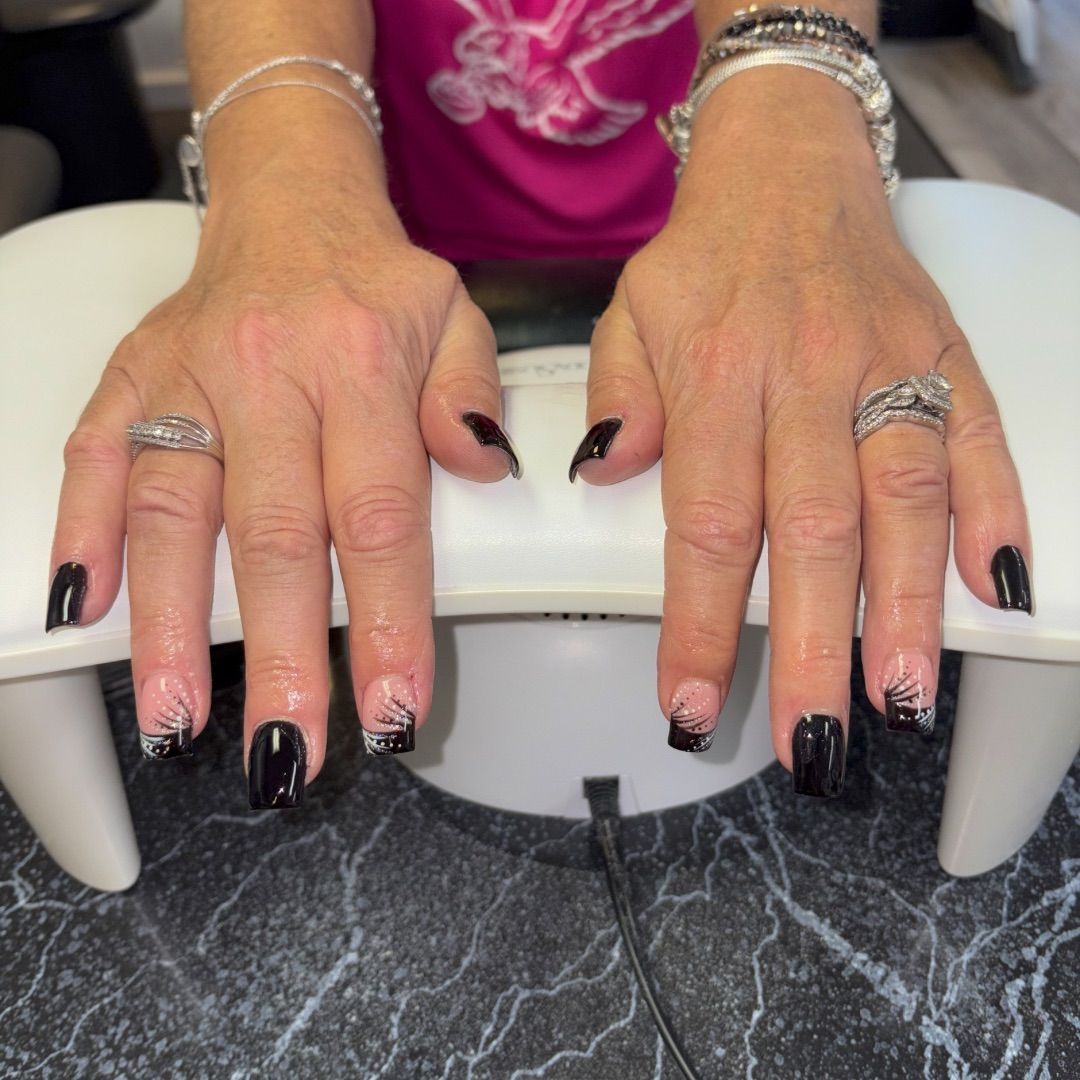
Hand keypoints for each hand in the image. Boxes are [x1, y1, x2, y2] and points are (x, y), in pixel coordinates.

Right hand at [46, 165, 514, 805]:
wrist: (289, 205)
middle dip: (278, 657)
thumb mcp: (457, 319)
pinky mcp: (133, 379)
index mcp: (359, 364)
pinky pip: (96, 458)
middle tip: (283, 753)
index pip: (379, 517)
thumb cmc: (375, 281)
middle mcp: (267, 373)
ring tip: (177, 720)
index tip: (393, 709)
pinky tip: (83, 611)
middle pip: (274, 537)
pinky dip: (84, 534)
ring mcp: (188, 377)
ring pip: (173, 513)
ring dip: (168, 625)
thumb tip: (477, 467)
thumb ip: (470, 397)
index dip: (386, 622)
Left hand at [575, 67, 1031, 792]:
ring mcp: (885, 365)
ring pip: (904, 499)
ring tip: (903, 701)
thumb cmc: (702, 259)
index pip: (707, 523)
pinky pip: (978, 439)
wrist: (787, 167)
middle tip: (811, 744)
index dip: (701, 624)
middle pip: (814, 531)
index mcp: (716, 375)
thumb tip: (604, 475)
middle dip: (814, 647)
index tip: (692, 705)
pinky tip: (998, 591)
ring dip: (910, 608)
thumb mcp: (627, 315)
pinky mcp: (943, 355)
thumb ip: (616, 400)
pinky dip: (994, 514)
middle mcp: (806, 376)